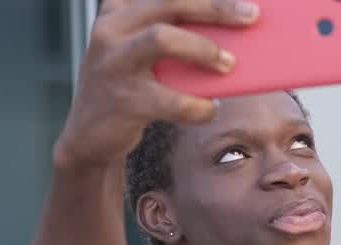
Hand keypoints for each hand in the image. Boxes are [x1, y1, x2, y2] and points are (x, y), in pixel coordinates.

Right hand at [54, 0, 258, 167]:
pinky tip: (211, 108)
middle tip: (250, 16)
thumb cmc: (131, 87)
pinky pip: (172, 100)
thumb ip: (173, 36)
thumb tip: (233, 34)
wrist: (90, 135)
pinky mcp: (122, 101)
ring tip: (229, 65)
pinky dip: (200, 106)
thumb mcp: (141, 53)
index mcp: (119, 11)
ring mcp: (113, 63)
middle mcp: (111, 30)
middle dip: (215, 6)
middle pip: (168, 2)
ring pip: (162, 38)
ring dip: (204, 48)